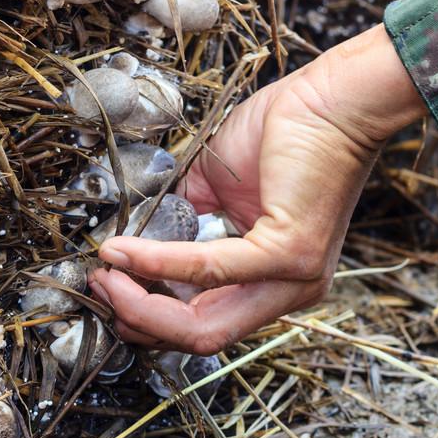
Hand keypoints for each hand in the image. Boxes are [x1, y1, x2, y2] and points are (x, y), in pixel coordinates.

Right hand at [88, 25, 426, 353]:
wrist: (336, 98)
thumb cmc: (285, 136)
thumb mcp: (216, 190)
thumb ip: (180, 225)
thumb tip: (133, 244)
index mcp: (272, 283)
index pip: (202, 325)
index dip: (148, 317)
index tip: (110, 285)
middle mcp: (286, 293)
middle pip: (199, 340)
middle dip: (138, 321)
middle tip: (102, 287)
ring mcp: (292, 279)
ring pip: (203, 325)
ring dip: (142, 303)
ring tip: (107, 274)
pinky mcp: (289, 252)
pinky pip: (211, 269)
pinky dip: (159, 264)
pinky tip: (126, 251)